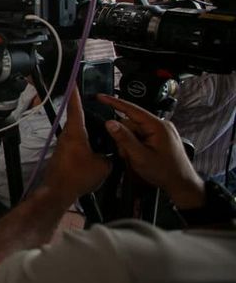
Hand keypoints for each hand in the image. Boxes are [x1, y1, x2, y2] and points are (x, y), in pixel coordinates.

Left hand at [42, 90, 110, 203]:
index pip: (75, 108)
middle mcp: (66, 135)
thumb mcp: (103, 166)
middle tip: (96, 108)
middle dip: (87, 113)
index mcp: (76, 132)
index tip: (74, 82)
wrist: (59, 191)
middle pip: (77, 119)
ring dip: (87, 132)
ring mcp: (63, 145)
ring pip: (77, 133)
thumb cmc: (78, 176)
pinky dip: (85, 144)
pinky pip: (75, 144)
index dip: (76, 94)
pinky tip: (93, 152)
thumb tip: (111, 155)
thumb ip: (110, 156)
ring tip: (100, 133)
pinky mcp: (62, 154)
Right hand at [100, 94, 204, 208]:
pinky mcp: (160, 137)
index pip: (131, 109)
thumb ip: (124, 139)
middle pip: (131, 123)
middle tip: (127, 154)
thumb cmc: (165, 172)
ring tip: (135, 158)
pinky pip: (141, 136)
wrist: (182, 184)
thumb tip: (110, 123)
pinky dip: (136, 145)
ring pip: (134, 131)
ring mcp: (161, 131)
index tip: (100, 97)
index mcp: (157, 126)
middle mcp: (160, 125)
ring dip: (129, 144)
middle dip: (124, 138)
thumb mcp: (140, 157)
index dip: (113, 102)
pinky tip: (139, 156)